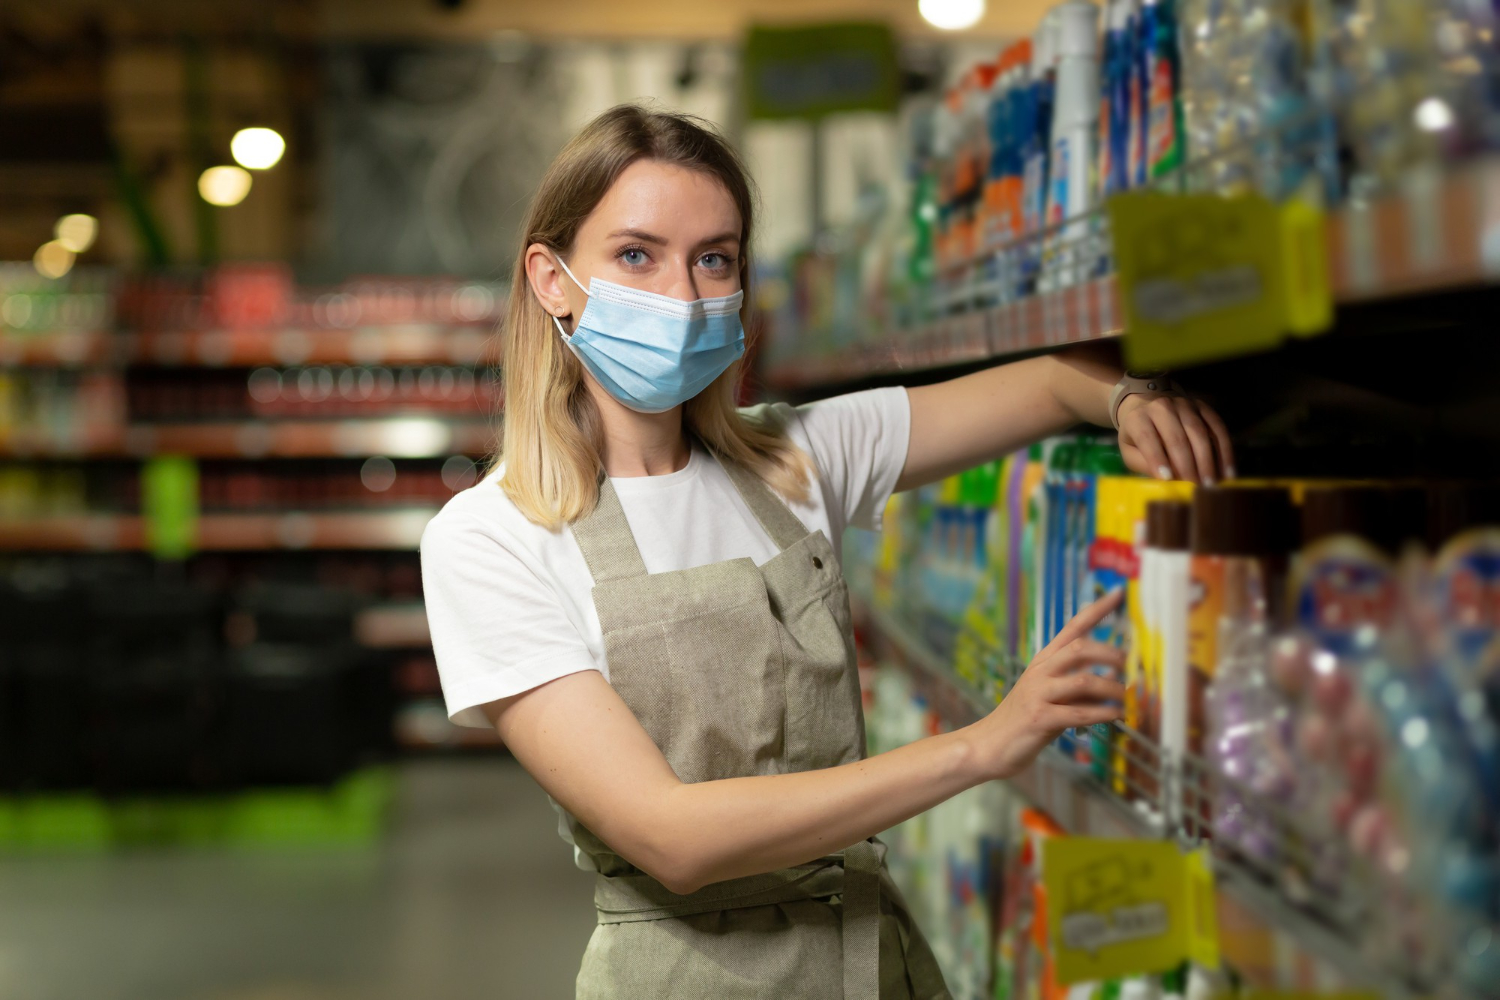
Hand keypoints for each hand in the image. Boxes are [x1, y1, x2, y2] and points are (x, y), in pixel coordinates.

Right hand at [964, 590, 1126, 780]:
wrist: (989, 744)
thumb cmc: (1024, 720)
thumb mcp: (1050, 695)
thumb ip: (1078, 684)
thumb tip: (1114, 676)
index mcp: (1044, 661)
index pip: (1073, 626)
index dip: (1098, 609)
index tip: (1119, 592)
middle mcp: (1040, 671)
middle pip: (1080, 647)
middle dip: (1111, 653)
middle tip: (1130, 665)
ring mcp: (1038, 693)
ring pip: (1083, 680)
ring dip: (1112, 688)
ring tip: (1126, 698)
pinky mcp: (1040, 718)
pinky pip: (1079, 713)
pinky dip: (1103, 714)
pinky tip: (1116, 716)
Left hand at [1117, 393, 1234, 484]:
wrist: (1146, 403)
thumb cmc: (1137, 434)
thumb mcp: (1129, 450)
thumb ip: (1142, 463)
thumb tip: (1165, 479)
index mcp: (1138, 418)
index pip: (1147, 438)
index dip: (1157, 458)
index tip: (1167, 479)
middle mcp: (1161, 406)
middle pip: (1176, 437)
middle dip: (1187, 464)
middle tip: (1195, 487)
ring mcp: (1184, 404)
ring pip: (1199, 432)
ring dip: (1207, 459)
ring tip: (1211, 483)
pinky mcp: (1202, 407)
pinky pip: (1217, 427)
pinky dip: (1225, 449)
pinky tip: (1227, 470)